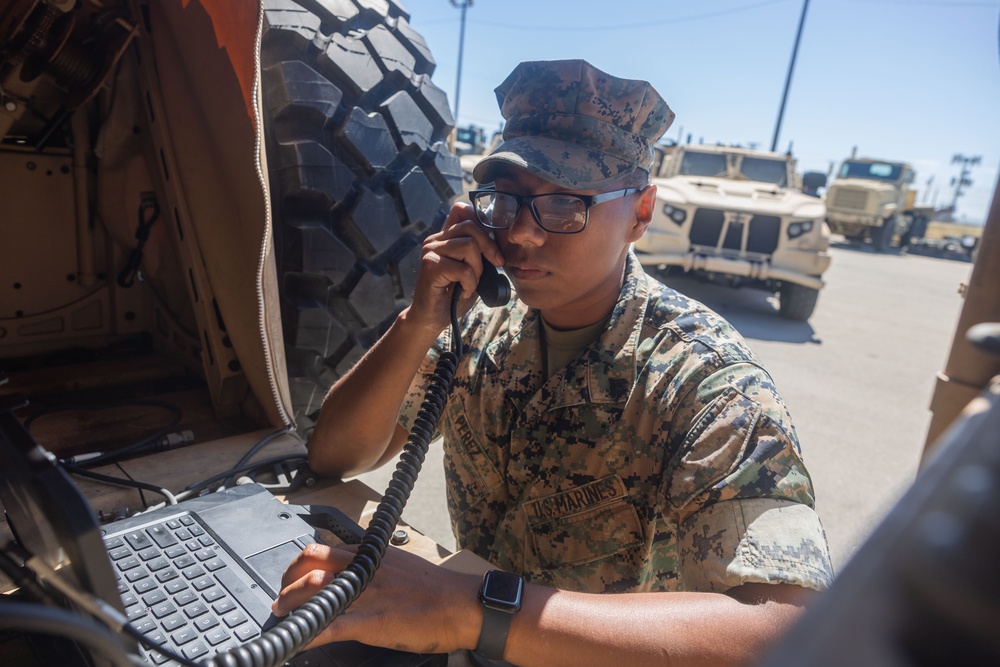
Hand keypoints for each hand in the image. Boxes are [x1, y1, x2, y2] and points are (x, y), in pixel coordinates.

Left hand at [272, 543, 481, 653]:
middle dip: (287, 580)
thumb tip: (356, 573)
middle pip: (311, 563)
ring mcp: (366, 594)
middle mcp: (364, 569)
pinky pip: (332, 626)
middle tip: (281, 599)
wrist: (461, 605)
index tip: (292, 576)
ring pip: (315, 590)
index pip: (323, 549)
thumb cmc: (436, 589)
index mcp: (370, 555)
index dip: (299, 563)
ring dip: (291, 604)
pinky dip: (309, 633)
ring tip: (283, 616)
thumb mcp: (401, 565)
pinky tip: (298, 642)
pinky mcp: (373, 621)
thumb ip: (376, 566)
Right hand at [404, 201, 504, 335]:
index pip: (462, 210)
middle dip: (489, 248)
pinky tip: (462, 292)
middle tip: (489, 269)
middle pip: (471, 226)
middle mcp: (436, 239)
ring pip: (469, 246)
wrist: (432, 318)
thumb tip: (500, 237)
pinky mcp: (430, 265)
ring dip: (477, 270)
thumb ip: (480, 251)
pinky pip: (462, 268)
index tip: (492, 245)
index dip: (482, 221)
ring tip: (469, 284)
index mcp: (445, 237)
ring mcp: (430, 250)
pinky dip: (469, 283)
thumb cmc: (454, 295)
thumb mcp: (473, 269)